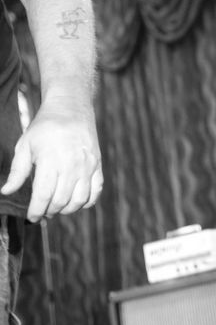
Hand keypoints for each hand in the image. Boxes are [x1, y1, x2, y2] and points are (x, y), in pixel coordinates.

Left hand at [1, 99, 102, 222]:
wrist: (71, 107)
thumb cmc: (45, 126)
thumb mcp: (25, 145)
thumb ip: (18, 171)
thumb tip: (6, 191)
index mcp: (51, 160)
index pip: (44, 196)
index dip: (36, 211)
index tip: (31, 217)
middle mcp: (71, 165)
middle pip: (61, 201)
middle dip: (49, 212)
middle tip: (42, 211)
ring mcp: (87, 166)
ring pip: (79, 200)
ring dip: (67, 209)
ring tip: (57, 207)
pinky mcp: (97, 165)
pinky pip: (96, 191)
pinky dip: (87, 202)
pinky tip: (76, 201)